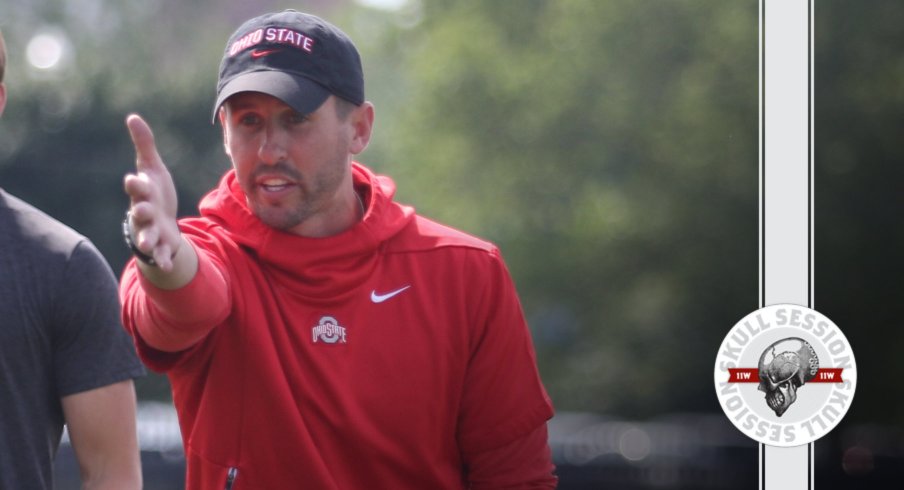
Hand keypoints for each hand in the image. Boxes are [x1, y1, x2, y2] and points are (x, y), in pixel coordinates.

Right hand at [123, 114, 180, 271]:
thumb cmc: (154, 191)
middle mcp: (144, 212)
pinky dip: (163, 260)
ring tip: (148, 245)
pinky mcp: (160, 244)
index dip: (135, 183)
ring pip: (146, 236)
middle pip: (140, 212)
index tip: (133, 179)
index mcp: (143, 192)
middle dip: (140, 211)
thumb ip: (144, 144)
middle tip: (141, 210)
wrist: (159, 220)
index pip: (137, 186)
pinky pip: (160, 254)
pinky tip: (169, 266)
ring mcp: (150, 230)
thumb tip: (132, 117)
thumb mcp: (152, 168)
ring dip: (147, 240)